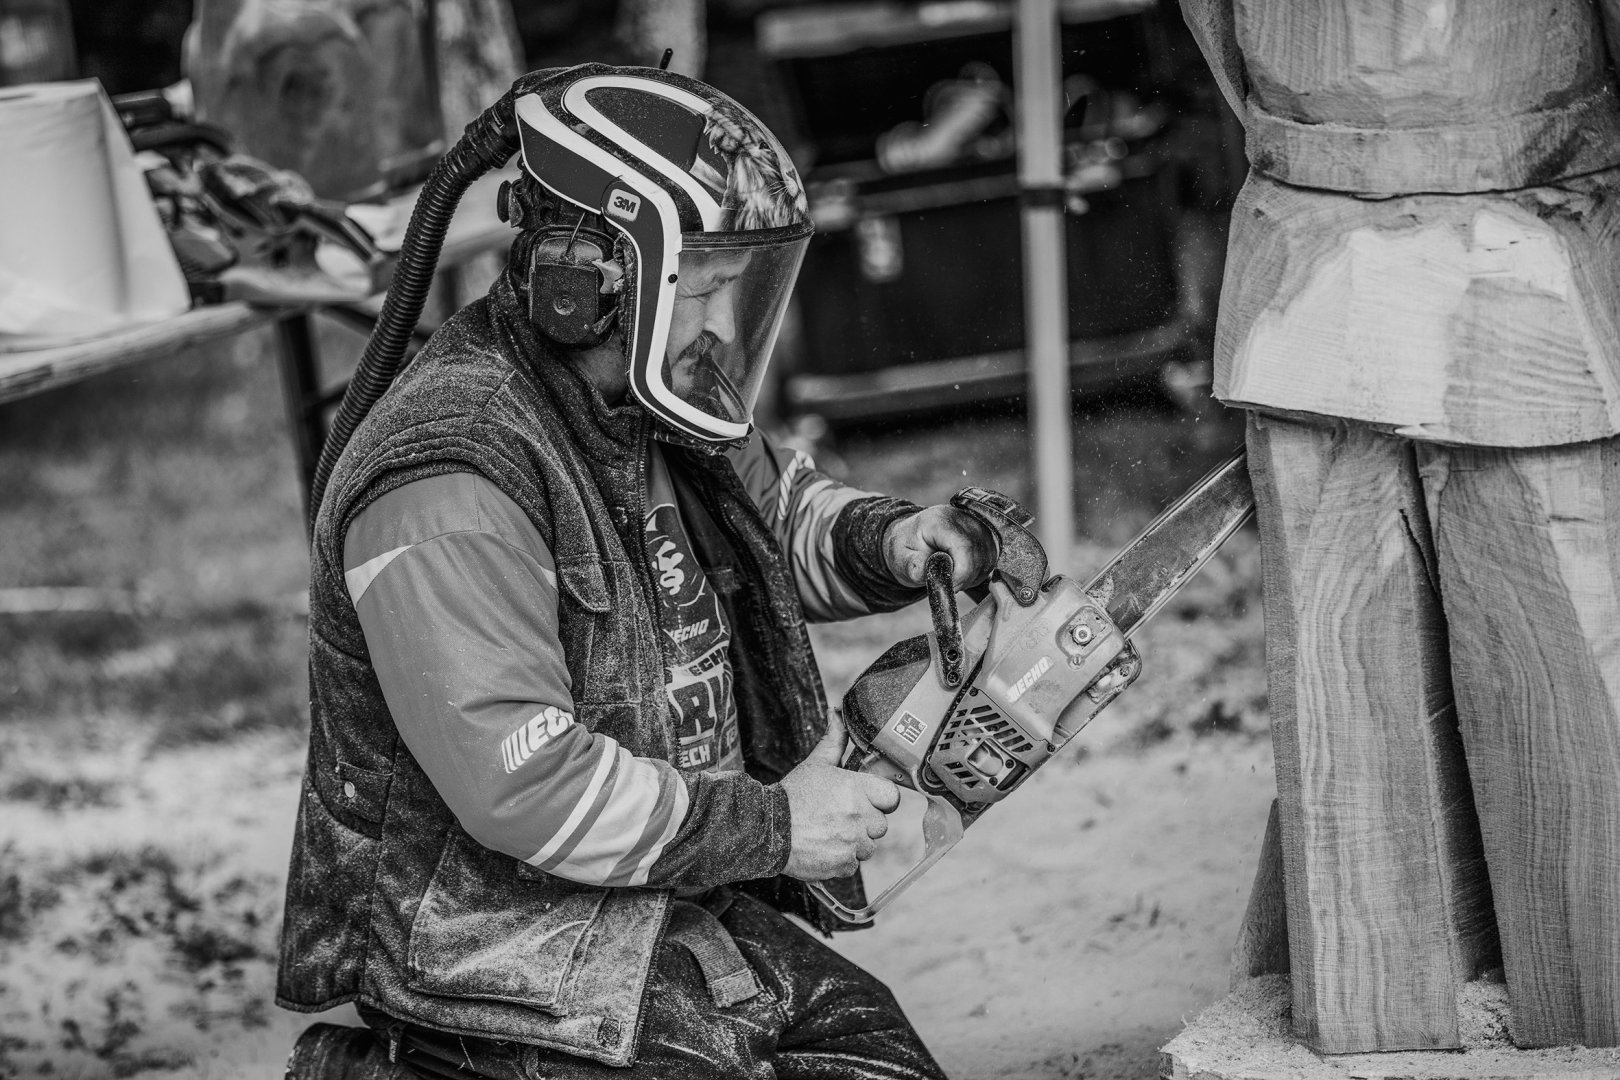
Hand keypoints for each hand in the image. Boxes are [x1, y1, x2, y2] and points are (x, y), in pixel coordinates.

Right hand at [779, 711, 900, 880]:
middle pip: (880, 825)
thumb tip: (837, 714)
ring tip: (828, 832)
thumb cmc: (792, 795)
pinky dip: (841, 859)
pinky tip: (823, 847)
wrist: (766, 829)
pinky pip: (853, 864)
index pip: (891, 797)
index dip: (880, 799)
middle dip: (865, 823)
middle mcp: (859, 816)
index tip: (867, 800)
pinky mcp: (843, 864)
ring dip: (854, 843)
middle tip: (840, 817)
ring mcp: (852, 843)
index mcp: (856, 789)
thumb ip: (833, 741)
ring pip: (868, 847)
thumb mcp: (814, 764)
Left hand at [883, 505, 996, 589]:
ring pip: (988, 559)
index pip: (964, 547)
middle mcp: (964, 518)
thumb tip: (935, 573)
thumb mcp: (900, 559)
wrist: (912, 538)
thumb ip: (915, 567)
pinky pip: (991, 560)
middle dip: (965, 577)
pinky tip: (962, 571)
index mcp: (940, 520)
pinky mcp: (986, 535)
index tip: (950, 586)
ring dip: (973, 576)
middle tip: (949, 584)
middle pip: (979, 555)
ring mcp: (978, 525)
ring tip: (952, 575)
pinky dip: (979, 572)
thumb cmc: (906, 547)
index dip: (961, 572)